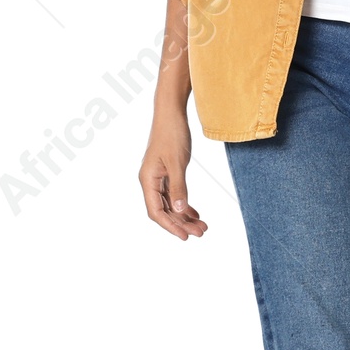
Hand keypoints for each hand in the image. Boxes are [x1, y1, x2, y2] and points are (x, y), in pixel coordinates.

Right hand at [139, 113, 207, 239]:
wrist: (171, 113)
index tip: (185, 236)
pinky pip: (174, 195)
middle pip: (164, 210)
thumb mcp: (178, 163)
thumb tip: (180, 211)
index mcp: (147, 180)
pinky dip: (185, 204)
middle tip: (201, 232)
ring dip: (185, 216)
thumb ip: (179, 187)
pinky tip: (195, 213)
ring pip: (170, 204)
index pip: (156, 211)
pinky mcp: (166, 173)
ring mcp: (158, 178)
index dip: (170, 226)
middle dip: (181, 223)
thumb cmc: (172, 134)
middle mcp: (150, 181)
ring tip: (202, 226)